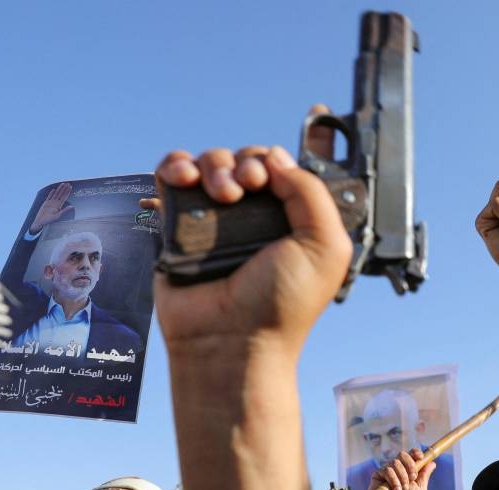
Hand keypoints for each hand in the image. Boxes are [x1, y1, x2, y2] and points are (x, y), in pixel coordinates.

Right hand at [29, 182, 73, 233]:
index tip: (70, 187)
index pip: (64, 197)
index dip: (67, 192)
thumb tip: (72, 207)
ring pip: (55, 194)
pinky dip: (51, 193)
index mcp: (59, 206)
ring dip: (59, 189)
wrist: (40, 222)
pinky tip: (54, 190)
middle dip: (64, 189)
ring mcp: (50, 203)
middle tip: (68, 183)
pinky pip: (49, 197)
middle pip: (61, 194)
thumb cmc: (49, 221)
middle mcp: (55, 204)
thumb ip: (65, 210)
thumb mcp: (58, 215)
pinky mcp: (45, 203)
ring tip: (63, 184)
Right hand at [152, 139, 351, 359]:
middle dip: (250, 164)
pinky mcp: (177, 224)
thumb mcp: (325, 246)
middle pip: (249, 159)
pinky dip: (176, 166)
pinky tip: (185, 179)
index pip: (291, 169)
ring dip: (217, 166)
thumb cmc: (282, 304)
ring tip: (223, 194)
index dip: (292, 153)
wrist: (231, 339)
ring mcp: (215, 219)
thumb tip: (276, 159)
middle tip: (251, 188)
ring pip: (212, 162)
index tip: (299, 142)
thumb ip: (311, 193)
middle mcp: (255, 216)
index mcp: (293, 219)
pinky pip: (172, 175)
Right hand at [365, 449, 435, 489]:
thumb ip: (425, 476)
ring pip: (396, 462)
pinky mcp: (378, 474)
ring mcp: (388, 470)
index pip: (411, 454)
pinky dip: (394, 480)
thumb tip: (432, 463)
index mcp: (408, 470)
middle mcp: (398, 468)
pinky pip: (387, 470)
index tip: (420, 457)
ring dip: (403, 477)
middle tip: (412, 478)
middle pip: (403, 454)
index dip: (416, 452)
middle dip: (410, 465)